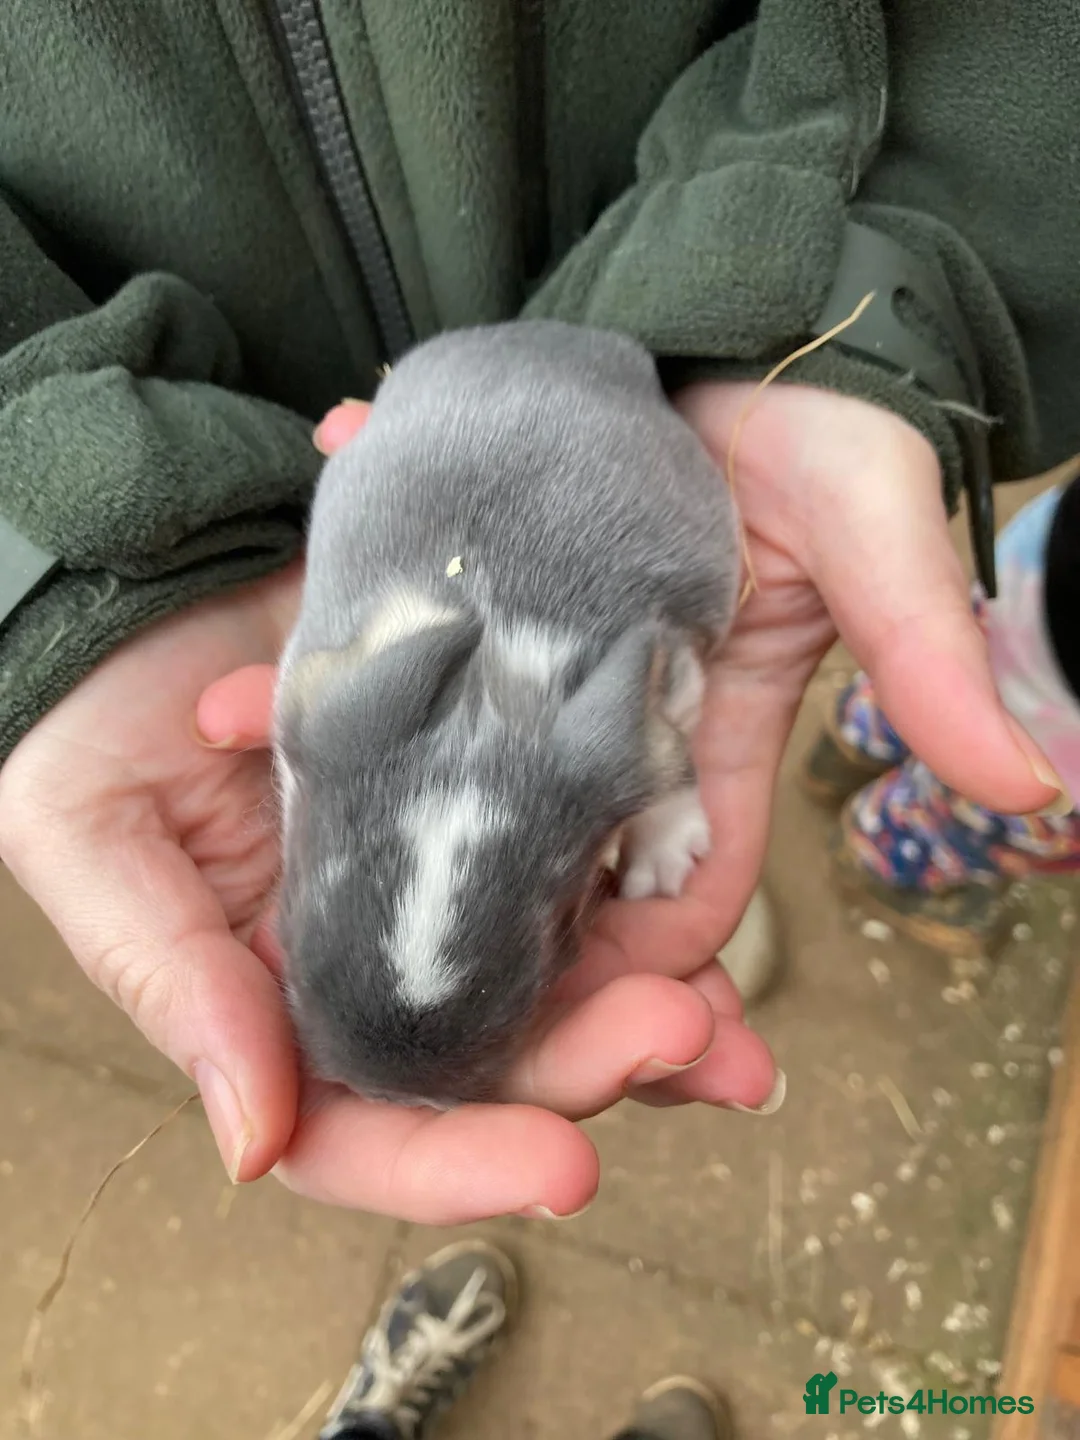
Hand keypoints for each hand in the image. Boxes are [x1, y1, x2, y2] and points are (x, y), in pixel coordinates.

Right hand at [0, 405, 775, 1225]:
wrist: (155, 575)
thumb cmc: (94, 716)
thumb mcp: (94, 840)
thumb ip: (172, 981)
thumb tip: (256, 1144)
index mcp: (282, 998)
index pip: (372, 1122)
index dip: (463, 1162)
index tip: (565, 1168)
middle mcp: (381, 952)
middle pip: (500, 1057)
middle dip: (598, 1067)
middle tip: (691, 1044)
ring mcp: (448, 871)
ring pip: (563, 972)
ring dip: (659, 1005)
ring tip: (742, 1032)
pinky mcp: (504, 785)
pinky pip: (590, 851)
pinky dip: (654, 882)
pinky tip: (711, 892)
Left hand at [305, 385, 1061, 969]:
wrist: (734, 326)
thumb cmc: (817, 428)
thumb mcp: (870, 532)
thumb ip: (926, 655)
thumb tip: (1036, 782)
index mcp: (702, 748)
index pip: (671, 906)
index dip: (630, 986)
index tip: (562, 1030)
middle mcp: (605, 735)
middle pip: (537, 878)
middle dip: (466, 931)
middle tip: (367, 963)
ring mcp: (529, 682)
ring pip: (438, 787)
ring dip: (356, 802)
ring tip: (259, 794)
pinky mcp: (467, 618)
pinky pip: (387, 681)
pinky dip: (324, 690)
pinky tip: (240, 699)